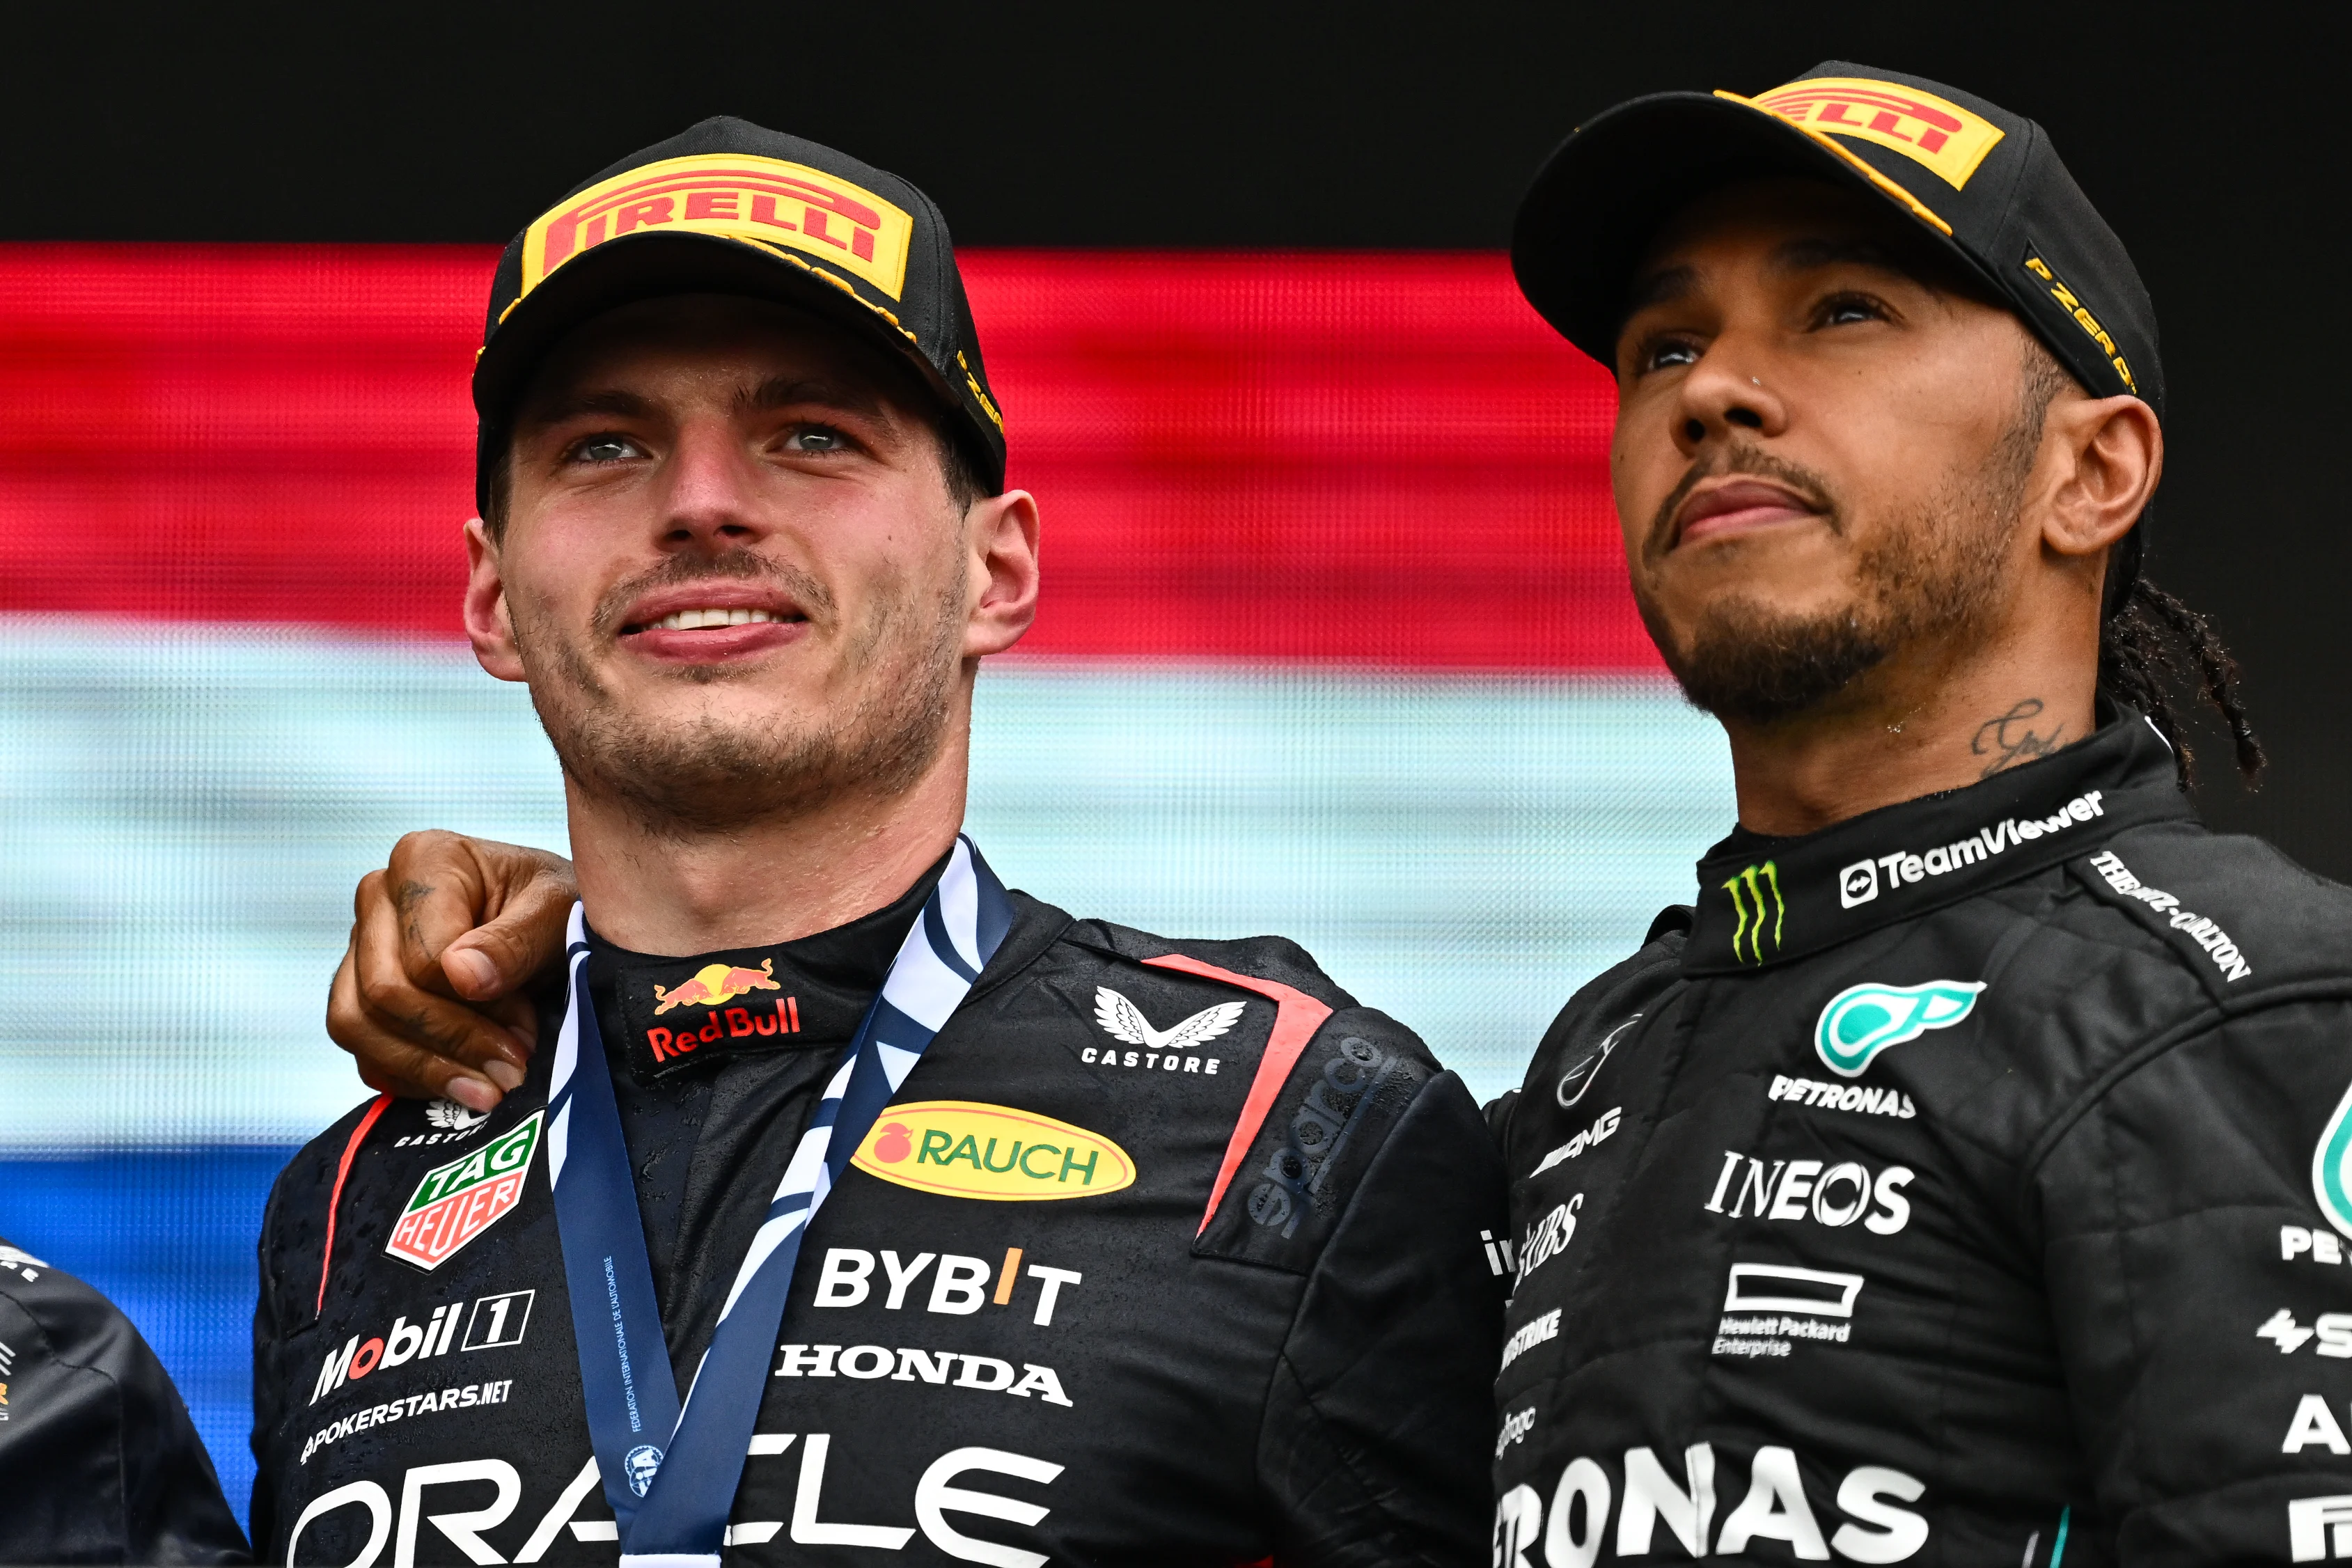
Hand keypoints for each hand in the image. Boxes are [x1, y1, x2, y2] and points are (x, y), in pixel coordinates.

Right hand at [327, 831, 576, 1109]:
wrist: (552, 923)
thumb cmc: (556, 908)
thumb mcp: (558, 913)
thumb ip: (516, 941)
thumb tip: (462, 976)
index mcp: (423, 860)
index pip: (423, 956)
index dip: (474, 1007)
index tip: (525, 1032)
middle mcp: (378, 897)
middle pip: (385, 992)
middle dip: (452, 1043)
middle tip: (510, 1073)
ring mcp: (361, 946)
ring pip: (357, 1024)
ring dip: (426, 1069)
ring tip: (488, 1092)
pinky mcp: (360, 992)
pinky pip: (362, 1049)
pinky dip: (409, 1077)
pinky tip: (460, 1086)